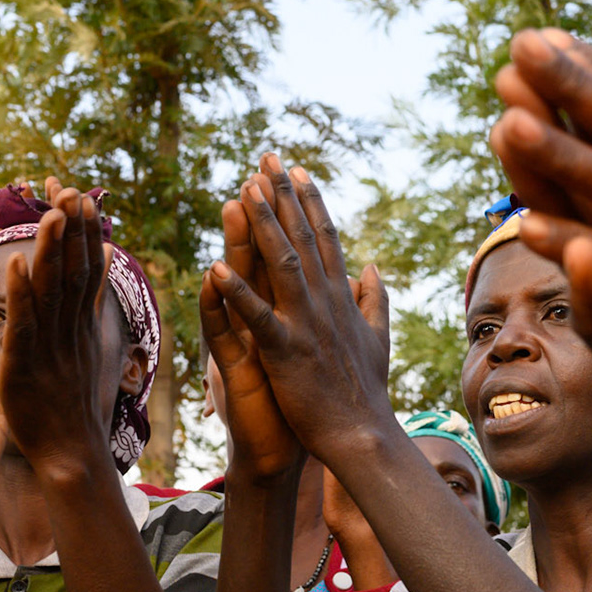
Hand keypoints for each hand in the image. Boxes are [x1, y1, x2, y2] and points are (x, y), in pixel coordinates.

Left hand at [0, 181, 115, 476]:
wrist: (72, 455)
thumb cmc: (71, 407)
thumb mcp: (84, 348)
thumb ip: (90, 305)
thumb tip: (105, 262)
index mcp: (81, 324)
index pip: (85, 269)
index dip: (84, 233)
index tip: (82, 197)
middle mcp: (71, 329)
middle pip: (74, 271)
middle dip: (73, 230)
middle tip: (72, 190)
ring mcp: (52, 346)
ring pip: (53, 291)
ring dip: (52, 250)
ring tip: (52, 213)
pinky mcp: (26, 365)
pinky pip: (25, 323)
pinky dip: (22, 292)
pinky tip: (17, 263)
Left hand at [205, 155, 392, 464]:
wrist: (363, 434)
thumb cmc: (366, 391)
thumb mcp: (376, 336)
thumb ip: (373, 298)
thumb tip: (371, 265)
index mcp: (341, 298)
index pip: (325, 239)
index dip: (310, 202)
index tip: (297, 171)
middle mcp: (326, 301)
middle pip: (302, 237)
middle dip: (282, 195)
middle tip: (266, 157)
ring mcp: (306, 324)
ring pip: (282, 264)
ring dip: (261, 225)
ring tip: (243, 190)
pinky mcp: (286, 351)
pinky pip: (257, 317)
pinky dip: (237, 293)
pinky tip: (214, 268)